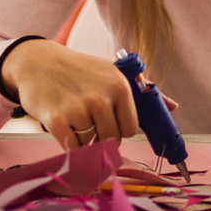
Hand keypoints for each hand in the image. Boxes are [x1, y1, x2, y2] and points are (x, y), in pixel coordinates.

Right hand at [0, 39, 139, 149]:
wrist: (36, 62)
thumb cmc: (78, 70)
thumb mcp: (111, 73)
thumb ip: (142, 90)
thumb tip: (174, 107)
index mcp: (119, 86)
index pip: (131, 128)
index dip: (119, 128)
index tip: (107, 120)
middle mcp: (101, 97)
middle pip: (112, 140)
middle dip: (101, 136)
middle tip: (87, 119)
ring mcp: (78, 109)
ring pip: (91, 146)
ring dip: (83, 138)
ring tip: (73, 117)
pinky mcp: (57, 120)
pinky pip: (72, 148)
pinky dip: (68, 142)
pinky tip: (62, 124)